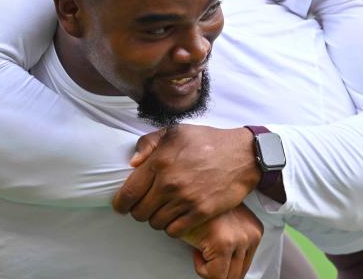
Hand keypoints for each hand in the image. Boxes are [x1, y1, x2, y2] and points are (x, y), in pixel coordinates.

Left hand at [113, 125, 261, 236]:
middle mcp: (170, 183)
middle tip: (146, 205)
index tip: (122, 205)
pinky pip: (175, 231)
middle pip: (140, 212)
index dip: (120, 203)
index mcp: (159, 162)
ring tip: (162, 210)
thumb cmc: (207, 141)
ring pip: (156, 223)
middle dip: (139, 211)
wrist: (242, 154)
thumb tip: (133, 163)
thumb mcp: (175, 131)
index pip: (128, 193)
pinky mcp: (201, 212)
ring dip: (156, 219)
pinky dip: (171, 227)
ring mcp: (186, 199)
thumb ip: (148, 143)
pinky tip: (175, 217)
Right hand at [181, 204, 262, 278]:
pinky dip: (201, 268)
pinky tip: (196, 250)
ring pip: (226, 277)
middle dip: (217, 269)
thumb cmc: (200, 210)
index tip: (210, 250)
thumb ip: (233, 243)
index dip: (223, 265)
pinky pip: (213, 275)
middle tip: (204, 253)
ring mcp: (239, 239)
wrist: (184, 196)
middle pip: (237, 274)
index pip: (242, 267)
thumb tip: (229, 273)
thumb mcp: (225, 224)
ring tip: (200, 249)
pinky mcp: (223, 244)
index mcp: (255, 230)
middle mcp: (252, 235)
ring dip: (209, 268)